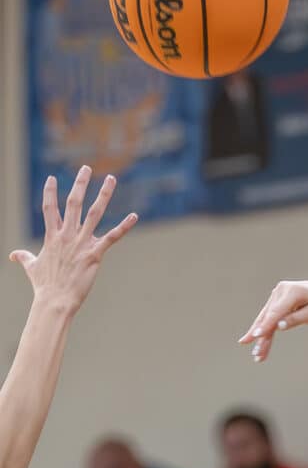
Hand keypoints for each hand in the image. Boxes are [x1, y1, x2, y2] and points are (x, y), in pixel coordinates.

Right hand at [10, 165, 136, 316]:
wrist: (55, 300)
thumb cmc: (43, 286)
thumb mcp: (32, 267)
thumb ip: (24, 257)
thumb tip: (13, 255)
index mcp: (51, 236)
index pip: (49, 208)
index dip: (50, 192)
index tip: (52, 178)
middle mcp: (66, 235)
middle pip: (74, 203)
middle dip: (80, 184)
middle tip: (86, 167)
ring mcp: (81, 243)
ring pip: (94, 213)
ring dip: (104, 195)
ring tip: (111, 179)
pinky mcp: (95, 254)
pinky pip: (112, 237)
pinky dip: (123, 226)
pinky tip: (134, 216)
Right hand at [239, 281, 307, 362]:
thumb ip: (297, 319)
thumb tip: (279, 326)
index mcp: (293, 290)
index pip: (277, 311)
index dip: (266, 324)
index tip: (256, 335)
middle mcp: (282, 290)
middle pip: (268, 317)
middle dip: (261, 336)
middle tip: (256, 353)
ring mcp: (277, 296)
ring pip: (266, 320)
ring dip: (261, 338)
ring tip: (257, 355)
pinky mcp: (276, 303)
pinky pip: (269, 320)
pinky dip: (265, 333)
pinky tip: (259, 346)